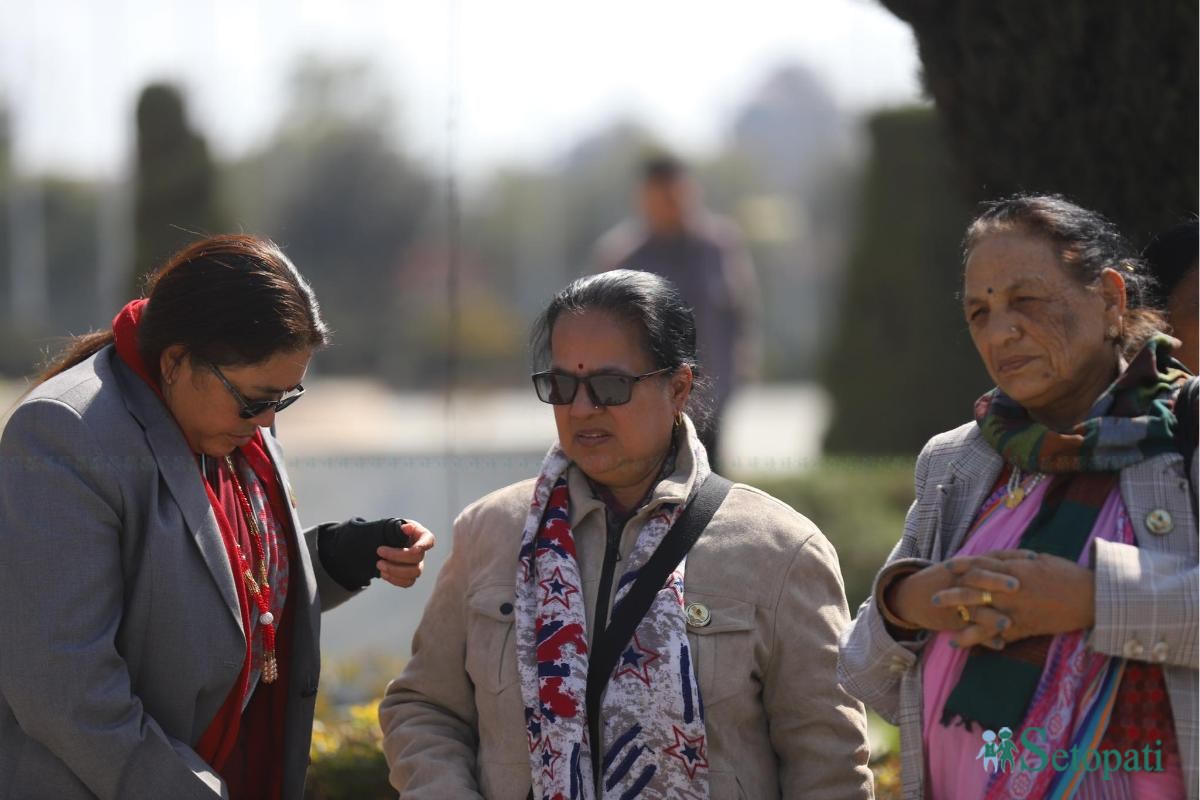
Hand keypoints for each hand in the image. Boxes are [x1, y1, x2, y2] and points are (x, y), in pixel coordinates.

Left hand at [376, 520, 435, 587]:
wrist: (389, 543)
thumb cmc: (396, 532)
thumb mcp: (399, 524)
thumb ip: (402, 525)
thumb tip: (406, 528)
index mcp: (422, 537)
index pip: (429, 541)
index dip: (423, 546)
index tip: (415, 549)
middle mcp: (422, 553)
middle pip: (417, 558)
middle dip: (396, 556)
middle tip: (379, 551)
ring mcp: (418, 566)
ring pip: (413, 573)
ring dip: (394, 570)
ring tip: (379, 564)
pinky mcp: (411, 577)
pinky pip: (407, 583)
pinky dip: (394, 579)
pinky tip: (383, 573)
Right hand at [888, 555, 1020, 632]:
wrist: (911, 595)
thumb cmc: (944, 580)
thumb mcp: (964, 567)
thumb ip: (989, 565)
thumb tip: (1024, 560)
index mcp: (968, 565)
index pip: (992, 556)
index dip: (1012, 556)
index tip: (1034, 557)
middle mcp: (960, 579)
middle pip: (979, 577)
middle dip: (997, 581)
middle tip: (1018, 586)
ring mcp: (953, 599)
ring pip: (972, 606)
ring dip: (990, 616)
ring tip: (1008, 623)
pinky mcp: (950, 618)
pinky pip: (967, 629)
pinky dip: (983, 638)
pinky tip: (1000, 645)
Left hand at [934, 549, 1093, 649]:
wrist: (1092, 598)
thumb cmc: (1068, 574)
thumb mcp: (1040, 560)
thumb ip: (1016, 561)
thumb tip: (1001, 559)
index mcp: (1015, 569)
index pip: (981, 565)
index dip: (963, 565)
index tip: (947, 566)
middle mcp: (1011, 590)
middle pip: (974, 591)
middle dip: (952, 595)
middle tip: (933, 598)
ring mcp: (1017, 610)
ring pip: (982, 616)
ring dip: (961, 622)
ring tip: (943, 627)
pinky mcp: (1024, 627)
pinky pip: (998, 635)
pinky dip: (980, 640)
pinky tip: (964, 644)